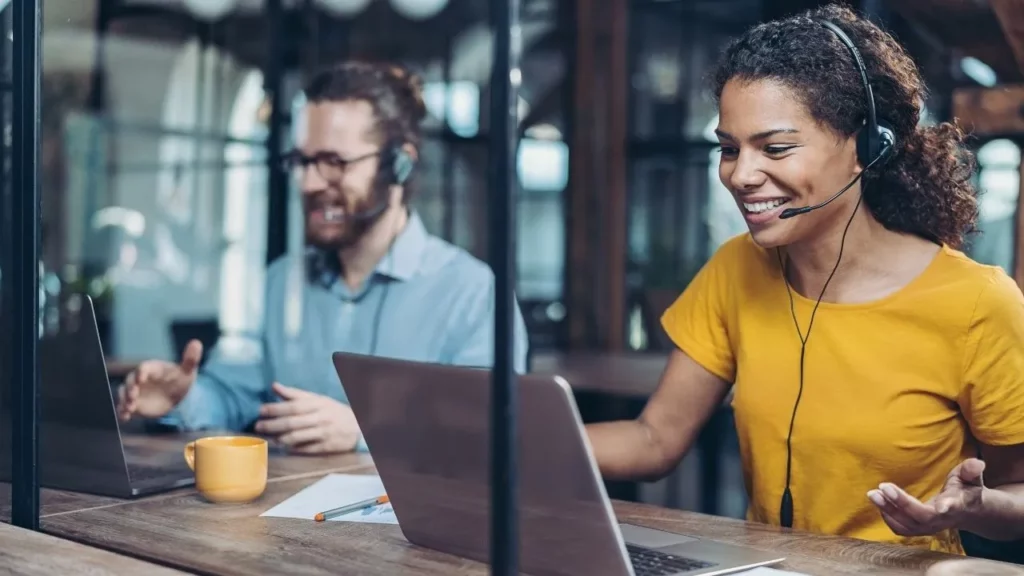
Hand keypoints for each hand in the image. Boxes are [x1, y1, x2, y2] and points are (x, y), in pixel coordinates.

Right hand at [116, 339, 202, 421]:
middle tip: (133, 396)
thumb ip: (190, 359)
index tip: (141, 378)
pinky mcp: (134, 404)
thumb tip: (196, 343)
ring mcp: (135, 391)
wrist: (176, 395)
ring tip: (129, 408)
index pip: (144, 367)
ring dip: (124, 400)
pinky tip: (124, 417)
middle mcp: (139, 379)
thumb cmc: (180, 379)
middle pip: (130, 380)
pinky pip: (124, 407)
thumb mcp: (187, 371)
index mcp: (152, 368)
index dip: (141, 372)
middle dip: (130, 388)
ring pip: (124, 394)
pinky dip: (122, 411)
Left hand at [254, 382, 359, 454]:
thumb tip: (274, 386)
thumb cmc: (334, 411)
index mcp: (318, 404)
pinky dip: (292, 448)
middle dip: (273, 424)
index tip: (260, 410)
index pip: (293, 406)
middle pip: (292, 422)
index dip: (275, 408)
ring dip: (280, 438)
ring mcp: (323, 433)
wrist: (359, 427)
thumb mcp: (318, 399)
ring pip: (297, 437)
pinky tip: (282, 447)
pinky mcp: (325, 447)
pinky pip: (305, 449)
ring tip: (268, 438)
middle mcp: (320, 418)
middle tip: (258, 426)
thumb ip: (295, 394)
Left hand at [867, 458, 985, 536]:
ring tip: (873, 494)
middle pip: (922, 517)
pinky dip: (888, 517)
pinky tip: (879, 502)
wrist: (967, 511)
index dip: (948, 507)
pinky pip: (901, 529)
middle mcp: (942, 520)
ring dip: (888, 510)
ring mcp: (930, 527)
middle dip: (902, 503)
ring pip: (907, 525)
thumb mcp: (971, 478)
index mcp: (957, 505)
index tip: (942, 506)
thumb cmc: (966, 489)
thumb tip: (977, 462)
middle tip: (883, 487)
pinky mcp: (919, 529)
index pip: (952, 507)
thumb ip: (971, 470)